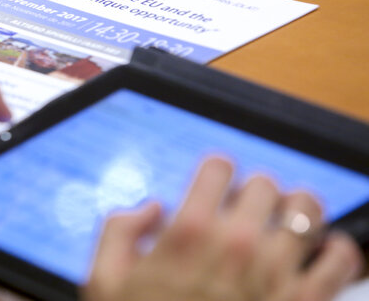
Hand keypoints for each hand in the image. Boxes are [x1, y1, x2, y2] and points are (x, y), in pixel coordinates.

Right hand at [85, 157, 363, 300]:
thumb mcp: (104, 281)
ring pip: (307, 208)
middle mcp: (237, 243)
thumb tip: (151, 209)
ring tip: (285, 225)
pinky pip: (342, 257)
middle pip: (265, 183)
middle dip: (254, 192)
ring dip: (297, 211)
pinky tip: (318, 255)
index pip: (219, 166)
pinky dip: (336, 249)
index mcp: (188, 231)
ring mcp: (276, 272)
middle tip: (246, 211)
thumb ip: (118, 230)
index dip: (215, 173)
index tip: (214, 189)